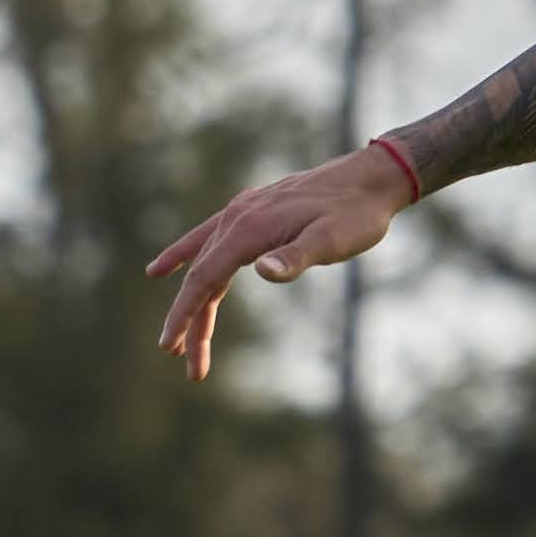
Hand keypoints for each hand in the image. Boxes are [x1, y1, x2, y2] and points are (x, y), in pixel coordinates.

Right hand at [146, 146, 415, 379]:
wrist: (372, 177)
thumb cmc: (356, 214)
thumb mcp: (332, 239)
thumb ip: (296, 256)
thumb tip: (263, 272)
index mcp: (249, 229)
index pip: (204, 279)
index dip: (185, 314)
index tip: (170, 347)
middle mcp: (236, 218)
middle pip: (199, 276)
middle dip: (188, 320)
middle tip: (181, 359)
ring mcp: (241, 213)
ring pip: (204, 262)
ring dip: (192, 300)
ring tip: (180, 337)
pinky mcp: (251, 212)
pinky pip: (207, 239)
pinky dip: (184, 257)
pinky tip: (163, 268)